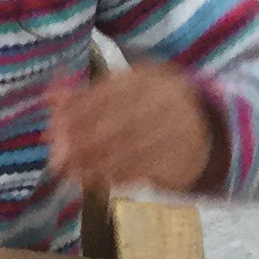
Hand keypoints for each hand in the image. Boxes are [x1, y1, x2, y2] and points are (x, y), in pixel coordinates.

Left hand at [46, 64, 222, 195]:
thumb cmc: (153, 107)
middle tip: (56, 158)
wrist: (210, 129)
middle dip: (80, 143)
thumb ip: (85, 95)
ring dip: (93, 164)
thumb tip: (48, 95)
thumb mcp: (124, 91)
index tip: (51, 130)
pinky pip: (144, 170)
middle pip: (115, 123)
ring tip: (70, 173)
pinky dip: (115, 177)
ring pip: (128, 149)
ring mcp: (179, 130)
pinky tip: (95, 180)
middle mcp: (166, 100)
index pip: (105, 94)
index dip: (74, 114)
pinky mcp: (184, 159)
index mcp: (149, 78)